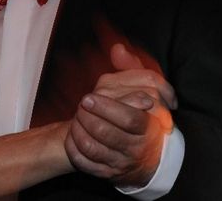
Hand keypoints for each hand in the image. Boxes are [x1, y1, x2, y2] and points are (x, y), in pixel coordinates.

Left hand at [65, 45, 175, 187]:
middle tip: (80, 106)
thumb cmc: (141, 112)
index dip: (106, 107)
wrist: (145, 152)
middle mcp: (136, 147)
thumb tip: (117, 49)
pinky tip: (73, 135)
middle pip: (108, 134)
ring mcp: (121, 162)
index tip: (88, 98)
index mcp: (148, 126)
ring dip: (79, 131)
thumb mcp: (142, 87)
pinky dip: (75, 148)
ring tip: (76, 118)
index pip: (129, 119)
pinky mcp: (107, 173)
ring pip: (93, 149)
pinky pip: (85, 164)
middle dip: (88, 118)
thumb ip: (131, 67)